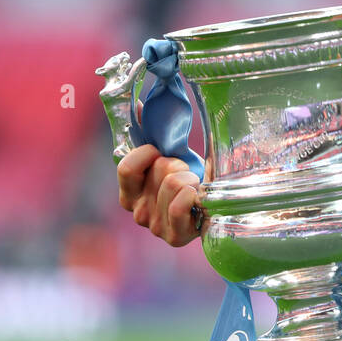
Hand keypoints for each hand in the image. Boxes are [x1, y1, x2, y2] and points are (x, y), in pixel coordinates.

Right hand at [116, 104, 202, 246]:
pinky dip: (194, 195)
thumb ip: (149, 131)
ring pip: (173, 184)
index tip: (162, 151)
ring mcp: (155, 227)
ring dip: (191, 179)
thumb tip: (138, 103)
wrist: (214, 205)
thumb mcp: (169, 154)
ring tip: (195, 187)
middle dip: (179, 164)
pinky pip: (179, 207)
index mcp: (129, 192)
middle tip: (187, 173)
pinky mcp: (174, 237)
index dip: (148, 153)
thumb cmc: (189, 177)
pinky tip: (198, 197)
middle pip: (160, 170)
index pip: (126, 168)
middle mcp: (137, 212)